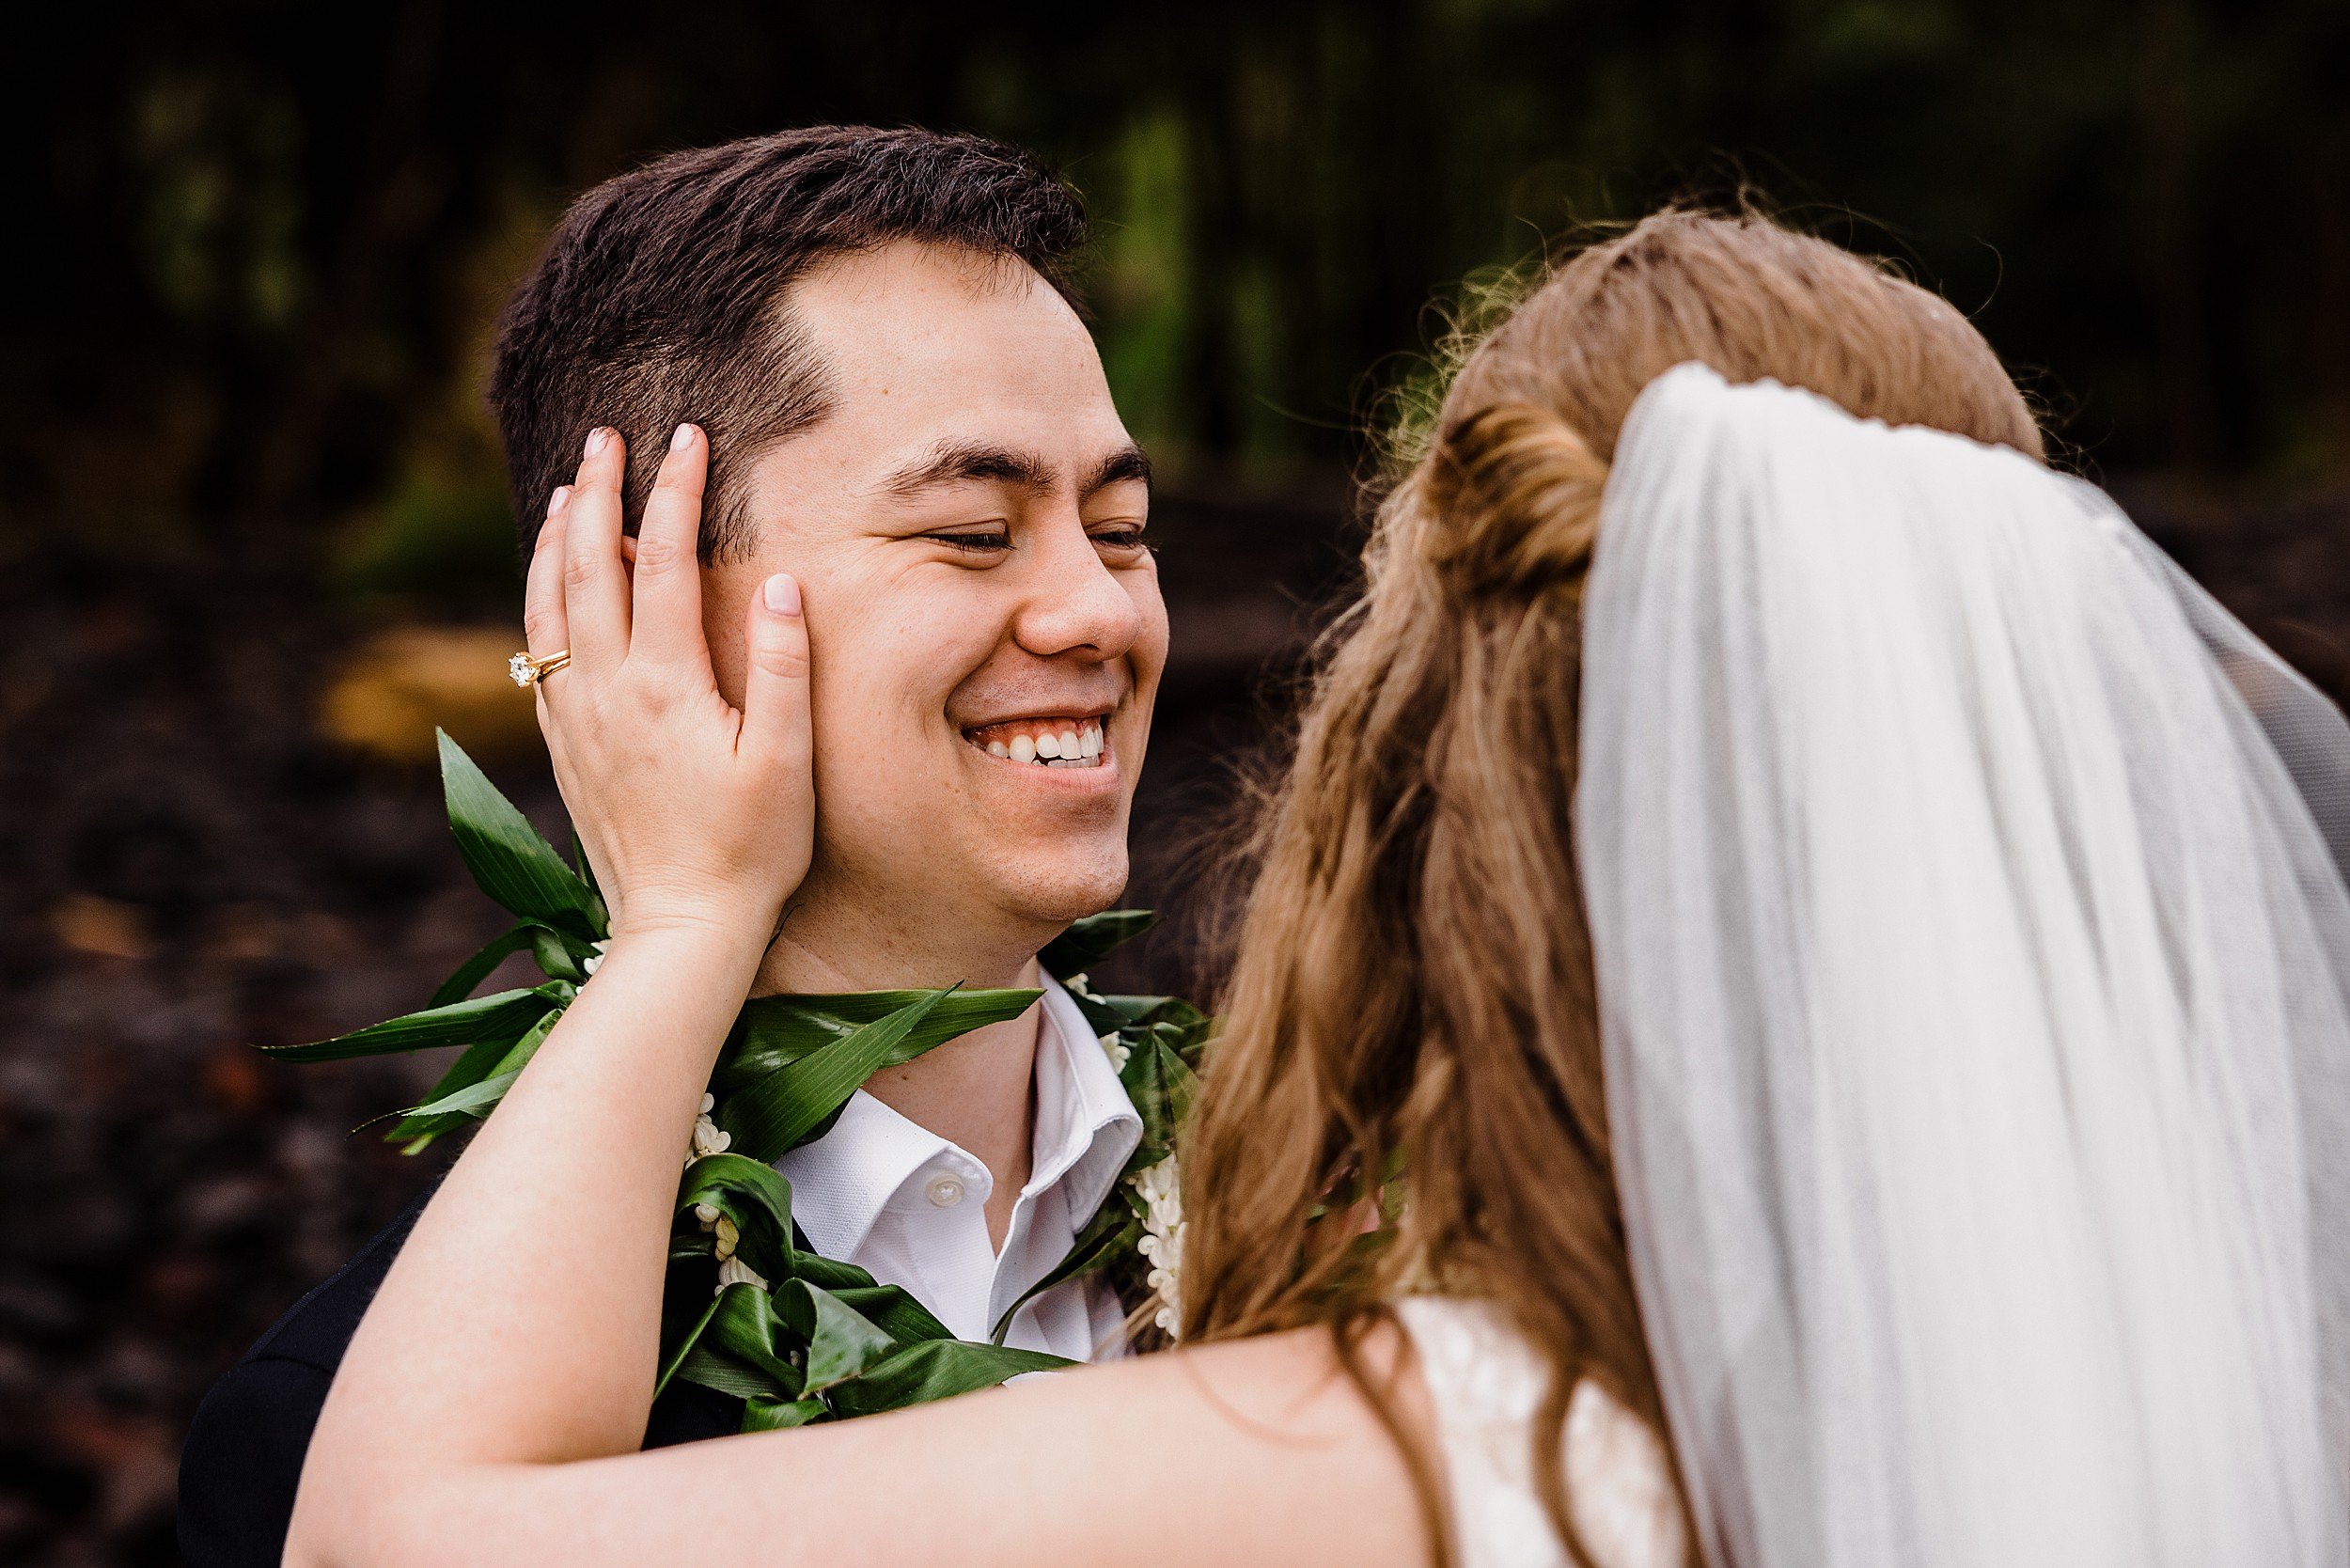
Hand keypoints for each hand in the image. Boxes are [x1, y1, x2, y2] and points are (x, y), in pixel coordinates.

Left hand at [524, 423, 813, 945]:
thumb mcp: (786, 761)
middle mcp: (607, 690)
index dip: (675, 491)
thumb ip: (784, 667)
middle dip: (597, 491)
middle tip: (606, 437)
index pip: (666, 560)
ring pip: (548, 604)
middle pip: (590, 565)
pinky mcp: (563, 745)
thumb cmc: (751, 849)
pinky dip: (540, 597)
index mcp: (666, 684)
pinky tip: (550, 583)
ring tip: (565, 490)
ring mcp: (575, 717)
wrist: (680, 926)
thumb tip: (782, 583)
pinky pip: (537, 650)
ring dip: (556, 538)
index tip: (686, 437)